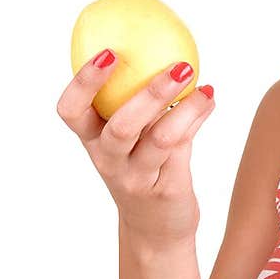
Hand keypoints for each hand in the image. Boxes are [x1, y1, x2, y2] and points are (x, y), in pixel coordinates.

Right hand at [56, 52, 214, 249]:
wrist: (156, 229)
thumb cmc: (143, 168)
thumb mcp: (132, 138)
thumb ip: (140, 103)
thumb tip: (166, 50)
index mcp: (93, 140)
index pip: (71, 112)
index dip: (83, 83)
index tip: (106, 53)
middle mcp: (109, 160)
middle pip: (121, 126)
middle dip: (149, 93)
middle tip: (179, 65)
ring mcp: (136, 177)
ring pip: (159, 139)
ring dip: (185, 107)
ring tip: (201, 83)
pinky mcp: (165, 189)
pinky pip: (182, 149)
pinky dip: (197, 117)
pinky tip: (208, 98)